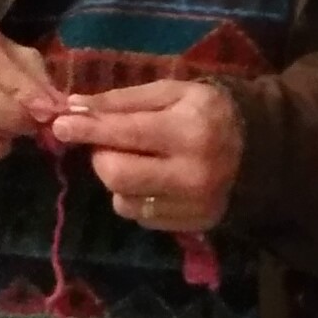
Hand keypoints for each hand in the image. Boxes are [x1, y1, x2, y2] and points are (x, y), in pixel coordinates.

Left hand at [50, 76, 241, 234]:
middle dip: (101, 156)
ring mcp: (192, 205)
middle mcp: (191, 174)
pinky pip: (140, 216)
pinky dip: (135, 197)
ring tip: (138, 160)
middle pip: (116, 175)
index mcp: (189, 131)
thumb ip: (123, 101)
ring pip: (123, 200)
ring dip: (118, 179)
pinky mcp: (191, 225)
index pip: (125, 134)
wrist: (257, 149)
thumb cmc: (208, 111)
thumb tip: (74, 108)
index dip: (88, 130)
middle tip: (108, 142)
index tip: (60, 125)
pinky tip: (154, 180)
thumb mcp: (172, 92)